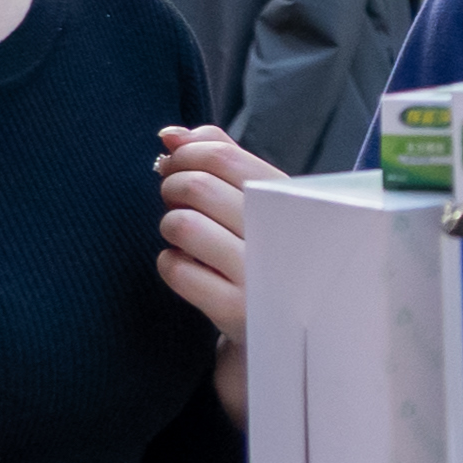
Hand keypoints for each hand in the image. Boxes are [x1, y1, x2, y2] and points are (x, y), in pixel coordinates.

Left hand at [152, 125, 284, 344]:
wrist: (290, 327)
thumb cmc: (268, 250)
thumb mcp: (262, 202)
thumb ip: (223, 157)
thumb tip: (172, 135)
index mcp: (293, 201)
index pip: (226, 157)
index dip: (189, 152)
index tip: (176, 160)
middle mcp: (280, 236)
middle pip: (198, 186)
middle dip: (172, 184)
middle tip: (174, 195)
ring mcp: (258, 276)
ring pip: (182, 225)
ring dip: (170, 223)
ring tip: (183, 232)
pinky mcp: (234, 311)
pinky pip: (176, 269)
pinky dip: (170, 262)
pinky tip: (186, 265)